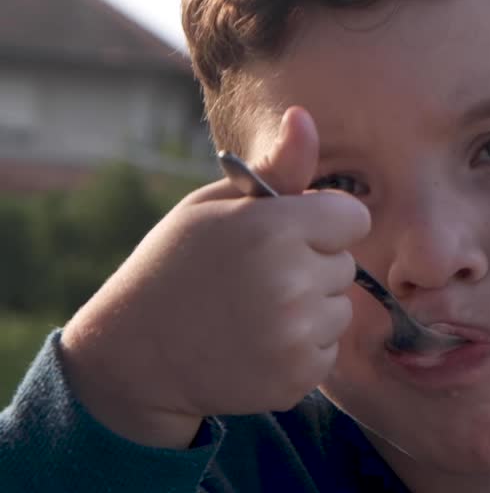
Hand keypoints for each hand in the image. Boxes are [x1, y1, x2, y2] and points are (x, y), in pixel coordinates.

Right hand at [60, 106, 369, 448]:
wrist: (133, 353)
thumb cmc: (177, 265)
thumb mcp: (216, 206)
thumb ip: (276, 169)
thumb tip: (304, 116)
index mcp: (273, 228)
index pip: (353, 217)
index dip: (324, 223)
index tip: (289, 233)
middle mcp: (290, 280)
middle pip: (346, 264)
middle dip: (312, 266)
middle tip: (255, 277)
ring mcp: (294, 333)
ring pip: (340, 309)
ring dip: (310, 310)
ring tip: (254, 311)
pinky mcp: (296, 376)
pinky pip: (328, 351)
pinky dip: (301, 350)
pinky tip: (256, 344)